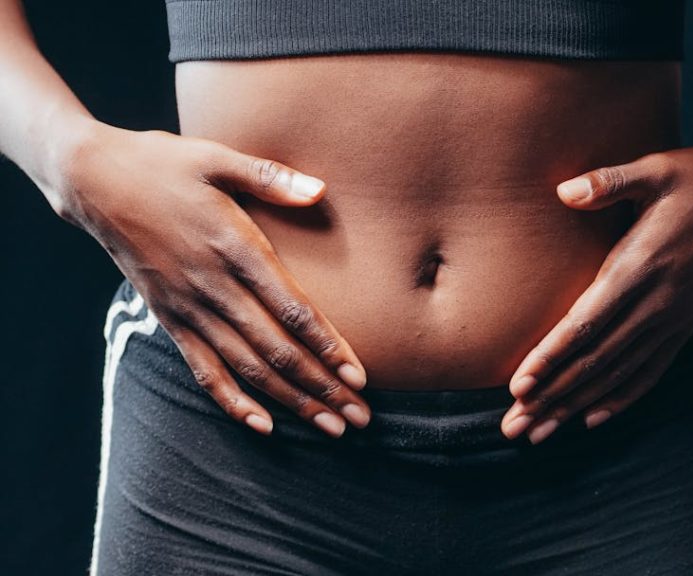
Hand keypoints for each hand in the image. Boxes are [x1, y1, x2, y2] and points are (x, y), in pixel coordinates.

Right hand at [56, 121, 371, 437]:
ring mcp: (188, 307)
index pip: (292, 308)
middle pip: (276, 349)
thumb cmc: (162, 164)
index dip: (327, 345)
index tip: (358, 376)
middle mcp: (213, 285)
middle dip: (322, 387)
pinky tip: (262, 425)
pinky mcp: (167, 318)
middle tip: (359, 418)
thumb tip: (320, 190)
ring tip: (330, 428)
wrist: (91, 180)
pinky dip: (231, 401)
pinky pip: (202, 369)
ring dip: (291, 401)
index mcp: (234, 246)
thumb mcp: (215, 158)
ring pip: (247, 368)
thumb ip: (269, 177)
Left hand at [500, 138, 692, 443]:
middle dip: (552, 395)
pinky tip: (595, 417)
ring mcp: (674, 316)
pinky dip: (622, 396)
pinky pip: (651, 369)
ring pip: (619, 372)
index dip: (551, 356)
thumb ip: (608, 182)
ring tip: (541, 433)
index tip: (519, 386)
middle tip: (514, 427)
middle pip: (596, 360)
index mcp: (641, 266)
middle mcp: (657, 301)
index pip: (587, 323)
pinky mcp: (687, 321)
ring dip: (577, 404)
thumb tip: (563, 190)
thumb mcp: (655, 169)